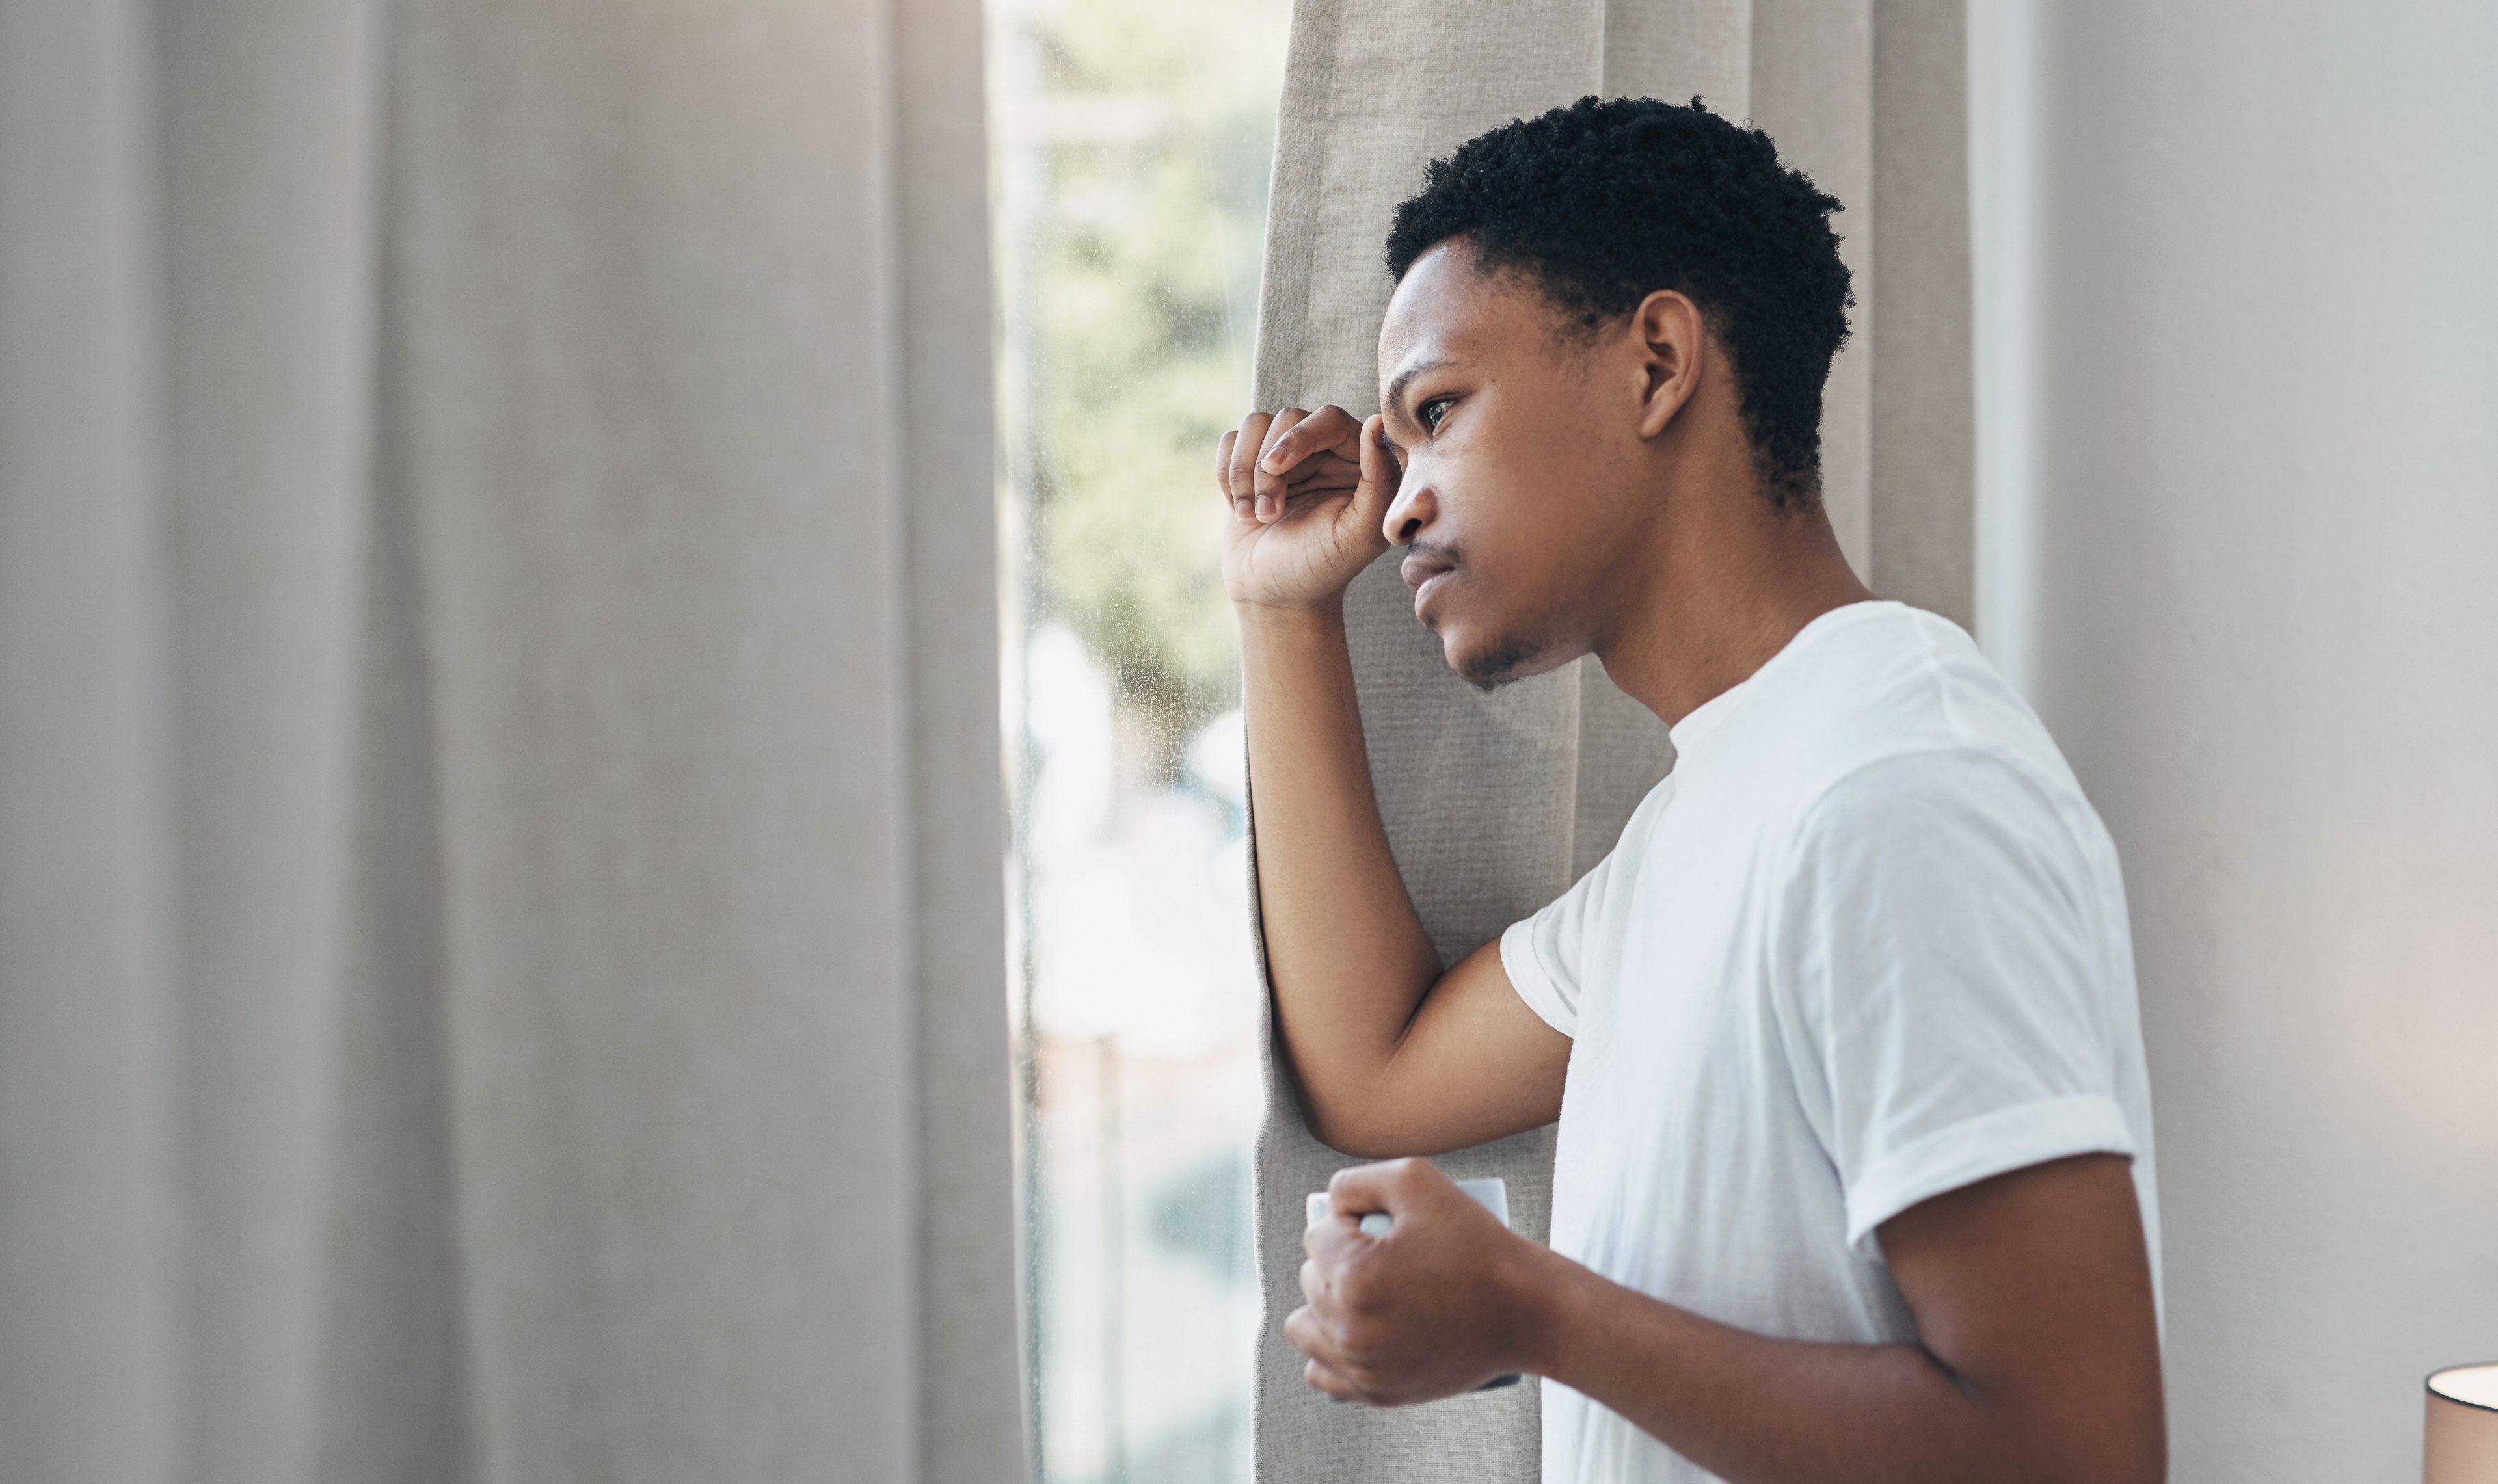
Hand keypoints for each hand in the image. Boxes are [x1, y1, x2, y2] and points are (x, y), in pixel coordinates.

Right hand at [1216, 405, 1397, 611]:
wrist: (1273, 595)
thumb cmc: (1321, 567)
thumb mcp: (1359, 533)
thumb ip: (1380, 480)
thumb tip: (1376, 421)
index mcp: (1360, 461)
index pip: (1327, 418)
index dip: (1298, 436)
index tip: (1274, 467)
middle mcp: (1325, 450)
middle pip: (1287, 419)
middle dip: (1268, 468)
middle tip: (1269, 515)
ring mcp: (1287, 454)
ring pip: (1255, 424)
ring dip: (1244, 473)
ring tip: (1255, 517)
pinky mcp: (1252, 462)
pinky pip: (1231, 439)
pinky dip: (1227, 473)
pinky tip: (1241, 509)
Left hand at [1286, 1158, 1550, 1404]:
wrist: (1526, 1313)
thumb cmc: (1478, 1244)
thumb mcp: (1417, 1179)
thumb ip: (1355, 1179)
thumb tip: (1325, 1204)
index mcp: (1354, 1276)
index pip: (1316, 1235)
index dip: (1347, 1220)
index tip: (1383, 1226)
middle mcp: (1350, 1329)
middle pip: (1309, 1278)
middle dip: (1336, 1259)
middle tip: (1383, 1253)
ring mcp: (1362, 1367)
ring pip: (1304, 1326)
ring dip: (1324, 1302)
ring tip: (1360, 1289)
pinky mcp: (1376, 1393)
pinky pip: (1320, 1372)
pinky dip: (1328, 1348)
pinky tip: (1351, 1329)